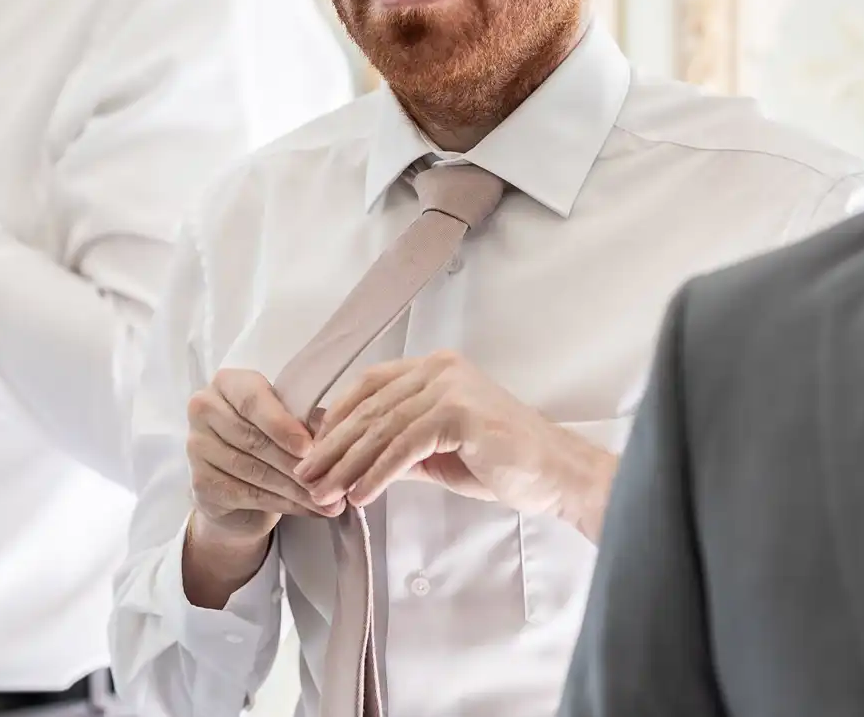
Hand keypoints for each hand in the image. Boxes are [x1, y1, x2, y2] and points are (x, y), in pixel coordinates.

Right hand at [181, 369, 343, 607]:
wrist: (238, 480)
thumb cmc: (270, 438)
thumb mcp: (290, 422)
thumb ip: (308, 423)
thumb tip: (337, 436)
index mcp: (228, 383)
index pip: (253, 400)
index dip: (282, 425)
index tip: (309, 448)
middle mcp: (204, 409)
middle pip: (254, 440)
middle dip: (298, 466)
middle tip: (333, 483)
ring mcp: (196, 447)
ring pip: (254, 471)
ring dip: (297, 490)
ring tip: (330, 502)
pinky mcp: (201, 483)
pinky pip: (248, 495)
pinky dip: (284, 505)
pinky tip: (310, 510)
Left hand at [294, 350, 615, 537]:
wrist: (556, 474)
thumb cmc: (502, 462)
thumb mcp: (437, 452)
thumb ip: (399, 447)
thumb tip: (350, 460)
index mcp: (435, 368)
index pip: (369, 385)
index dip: (336, 419)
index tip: (312, 451)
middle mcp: (440, 368)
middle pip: (370, 407)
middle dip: (333, 447)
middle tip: (308, 478)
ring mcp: (450, 386)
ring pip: (382, 427)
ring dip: (348, 465)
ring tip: (326, 494)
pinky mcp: (459, 412)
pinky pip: (404, 446)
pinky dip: (377, 474)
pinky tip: (361, 496)